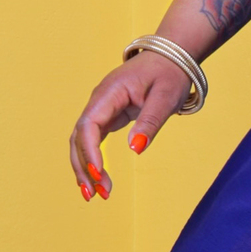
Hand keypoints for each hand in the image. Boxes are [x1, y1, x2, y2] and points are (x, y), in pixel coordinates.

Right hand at [68, 52, 192, 200]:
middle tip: (97, 195)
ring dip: (85, 168)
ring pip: (82, 141)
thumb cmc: (170, 73)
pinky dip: (93, 160)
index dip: (90, 151)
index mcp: (109, 92)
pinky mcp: (107, 116)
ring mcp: (101, 108)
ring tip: (96, 195)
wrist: (171, 57)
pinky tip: (98, 180)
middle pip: (79, 137)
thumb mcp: (165, 98)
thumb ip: (149, 122)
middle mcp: (99, 100)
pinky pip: (92, 140)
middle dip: (84, 167)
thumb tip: (135, 149)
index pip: (89, 124)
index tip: (98, 174)